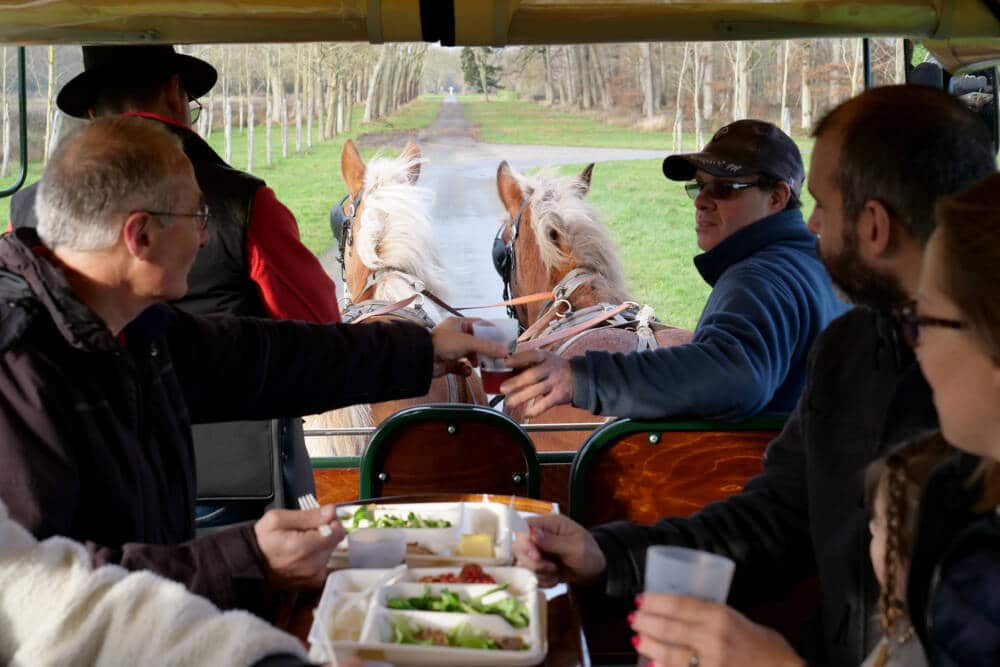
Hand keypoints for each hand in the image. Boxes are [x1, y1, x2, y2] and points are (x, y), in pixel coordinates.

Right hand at [253, 505, 343, 590]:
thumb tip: (330, 511)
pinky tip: (300, 556)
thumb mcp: (278, 519)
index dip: (331, 521)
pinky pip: (323, 565)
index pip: (338, 532)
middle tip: (303, 532)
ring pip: (329, 553)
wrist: (248, 566)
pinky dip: (316, 558)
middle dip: (323, 534)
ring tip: (299, 545)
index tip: (320, 519)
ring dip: (319, 546)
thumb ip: (308, 515)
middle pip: (334, 542)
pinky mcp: (312, 584)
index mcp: (305, 548)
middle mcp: (312, 566)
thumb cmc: (261, 542)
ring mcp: (313, 577)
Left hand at [430, 317, 507, 377]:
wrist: (423, 359)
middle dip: (486, 349)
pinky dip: (466, 369)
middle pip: (477, 341)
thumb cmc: (441, 344)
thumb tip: (504, 350)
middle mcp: (456, 335)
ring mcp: (452, 350)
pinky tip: (467, 370)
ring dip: (477, 360)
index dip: (491, 331)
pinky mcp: (449, 363)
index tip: (503, 338)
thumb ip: (487, 346)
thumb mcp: (467, 342)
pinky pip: (463, 366)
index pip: (479, 324)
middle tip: (498, 355)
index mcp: (458, 324)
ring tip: (484, 364)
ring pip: (471, 355)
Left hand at [500, 350, 573, 415]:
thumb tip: (505, 370)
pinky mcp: (559, 395)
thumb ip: (527, 363)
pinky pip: (546, 403)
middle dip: (516, 382)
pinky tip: (526, 413)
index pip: (531, 355)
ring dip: (521, 397)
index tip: (506, 362)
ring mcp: (555, 382)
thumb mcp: (544, 359)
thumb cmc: (555, 368)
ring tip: (509, 402)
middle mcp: (550, 368)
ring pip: (537, 390)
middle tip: (503, 388)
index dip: (518, 358)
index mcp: (544, 357)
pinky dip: (536, 410)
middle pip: (532, 375)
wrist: (579, 377)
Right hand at [513, 514, 606, 587]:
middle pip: (519, 546)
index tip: (537, 555)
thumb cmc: (589, 554)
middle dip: (533, 562)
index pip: (524, 526)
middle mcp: (540, 536)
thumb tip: (533, 533)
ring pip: (522, 562)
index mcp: (550, 524)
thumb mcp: (576, 547)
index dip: (525, 542)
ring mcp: (537, 551)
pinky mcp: (537, 565)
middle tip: (551, 567)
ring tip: (555, 573)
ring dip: (538, 573)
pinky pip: (529, 575)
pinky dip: (542, 580)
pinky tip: (555, 578)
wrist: (595, 572)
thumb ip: (553, 541)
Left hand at [629, 593, 804, 666]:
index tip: (641, 599)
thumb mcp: (733, 618)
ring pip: (671, 654)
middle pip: (670, 627)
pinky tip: (651, 663)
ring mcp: (713, 662)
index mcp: (720, 615)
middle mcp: (714, 638)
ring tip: (637, 639)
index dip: (655, 601)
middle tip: (634, 618)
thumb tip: (672, 610)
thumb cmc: (758, 644)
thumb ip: (706, 615)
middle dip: (646, 622)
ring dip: (649, 645)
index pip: (679, 604)